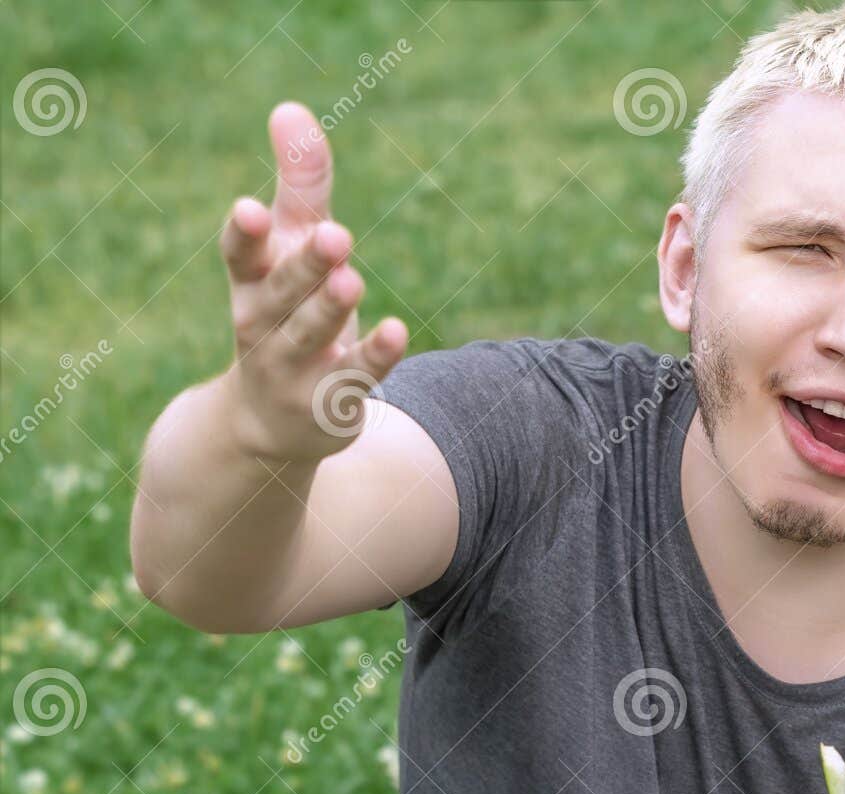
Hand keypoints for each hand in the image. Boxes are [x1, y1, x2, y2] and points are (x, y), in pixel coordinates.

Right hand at [220, 101, 407, 461]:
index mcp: (249, 285)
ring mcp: (294, 370)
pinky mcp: (331, 402)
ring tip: (352, 278)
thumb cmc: (286, 315)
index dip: (245, 235)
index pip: (240, 256)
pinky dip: (375, 356)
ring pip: (312, 335)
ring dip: (331, 308)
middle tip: (335, 235)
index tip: (252, 209)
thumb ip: (300, 186)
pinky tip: (396, 330)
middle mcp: (263, 327)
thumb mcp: (292, 251)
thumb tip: (291, 109)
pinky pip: (354, 377)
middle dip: (305, 266)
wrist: (270, 425)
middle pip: (282, 293)